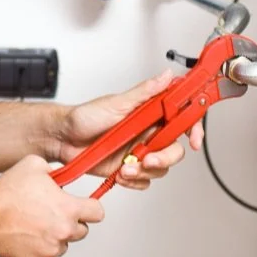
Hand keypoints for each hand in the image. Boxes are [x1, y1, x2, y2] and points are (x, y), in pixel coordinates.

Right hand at [0, 154, 104, 256]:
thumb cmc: (6, 192)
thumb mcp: (35, 165)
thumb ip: (55, 171)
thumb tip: (60, 175)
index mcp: (68, 209)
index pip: (98, 213)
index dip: (90, 207)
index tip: (85, 206)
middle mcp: (63, 232)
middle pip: (82, 231)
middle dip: (71, 222)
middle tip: (53, 212)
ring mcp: (50, 250)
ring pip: (63, 245)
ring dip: (55, 236)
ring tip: (35, 223)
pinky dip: (40, 248)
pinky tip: (26, 234)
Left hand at [57, 70, 203, 190]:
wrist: (63, 139)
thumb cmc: (85, 117)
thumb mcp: (116, 102)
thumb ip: (145, 92)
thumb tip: (167, 75)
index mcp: (149, 113)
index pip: (181, 118)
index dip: (193, 128)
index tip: (194, 139)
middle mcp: (147, 133)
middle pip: (174, 149)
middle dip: (164, 158)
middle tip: (148, 159)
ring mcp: (138, 151)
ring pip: (160, 167)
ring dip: (145, 171)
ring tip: (125, 167)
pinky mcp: (128, 168)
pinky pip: (144, 181)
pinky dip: (134, 181)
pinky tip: (120, 174)